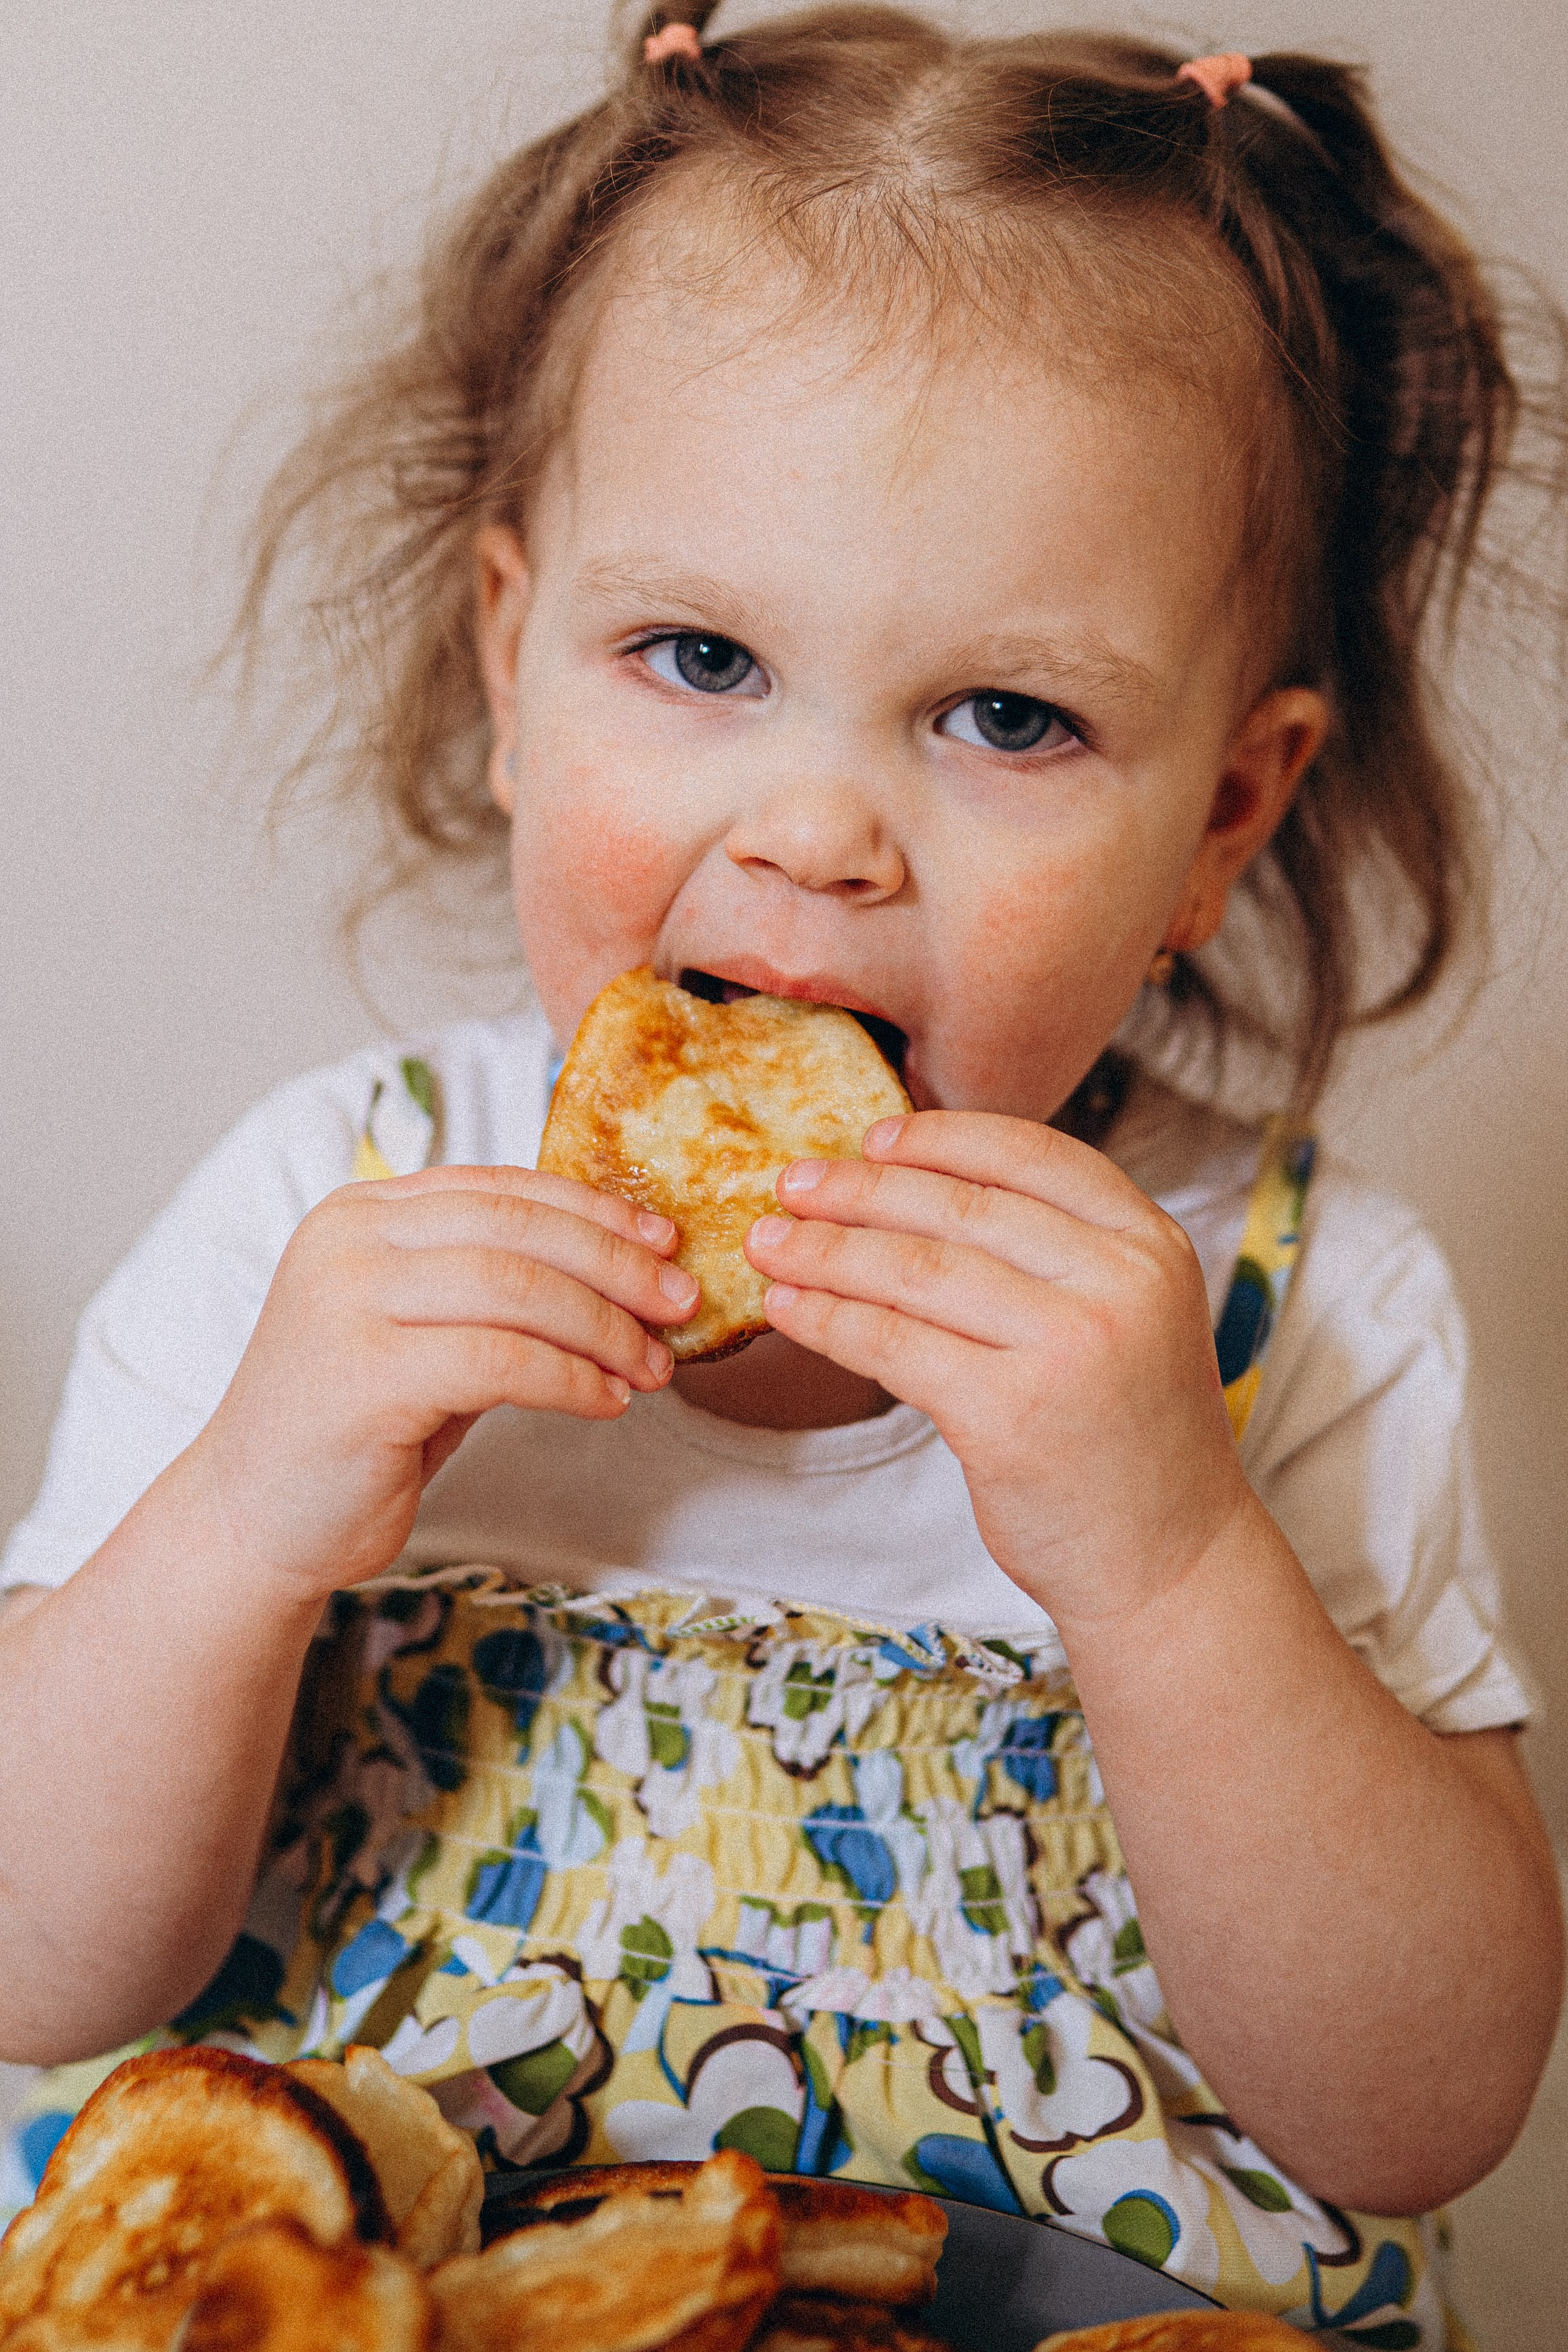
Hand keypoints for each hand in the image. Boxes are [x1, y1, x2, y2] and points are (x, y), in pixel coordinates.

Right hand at [191, 1166, 697, 1596]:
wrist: (250, 1520)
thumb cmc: (353, 1429)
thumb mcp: (423, 1333)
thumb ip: (492, 1289)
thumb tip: (624, 1273)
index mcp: (361, 1213)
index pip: (500, 1187)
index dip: (592, 1210)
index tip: (662, 1242)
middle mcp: (347, 1242)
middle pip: (517, 1228)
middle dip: (615, 1265)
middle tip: (680, 1302)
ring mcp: (347, 1304)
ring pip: (518, 1289)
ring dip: (604, 1328)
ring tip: (652, 1366)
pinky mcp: (365, 1377)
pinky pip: (502, 1361)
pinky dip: (570, 1379)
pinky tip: (606, 1401)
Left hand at [746, 1112, 1249, 1628]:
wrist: (1171, 1564)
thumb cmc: (1129, 1439)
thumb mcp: (1132, 1318)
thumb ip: (1060, 1254)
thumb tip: (919, 1191)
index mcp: (1153, 1243)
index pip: (1032, 1154)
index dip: (940, 1139)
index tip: (870, 1139)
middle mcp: (1121, 1283)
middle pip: (960, 1208)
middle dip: (859, 1191)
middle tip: (789, 1183)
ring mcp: (1070, 1347)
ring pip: (915, 1271)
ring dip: (826, 1251)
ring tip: (768, 1244)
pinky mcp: (1010, 1414)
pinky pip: (893, 1344)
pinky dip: (829, 1321)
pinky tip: (789, 1310)